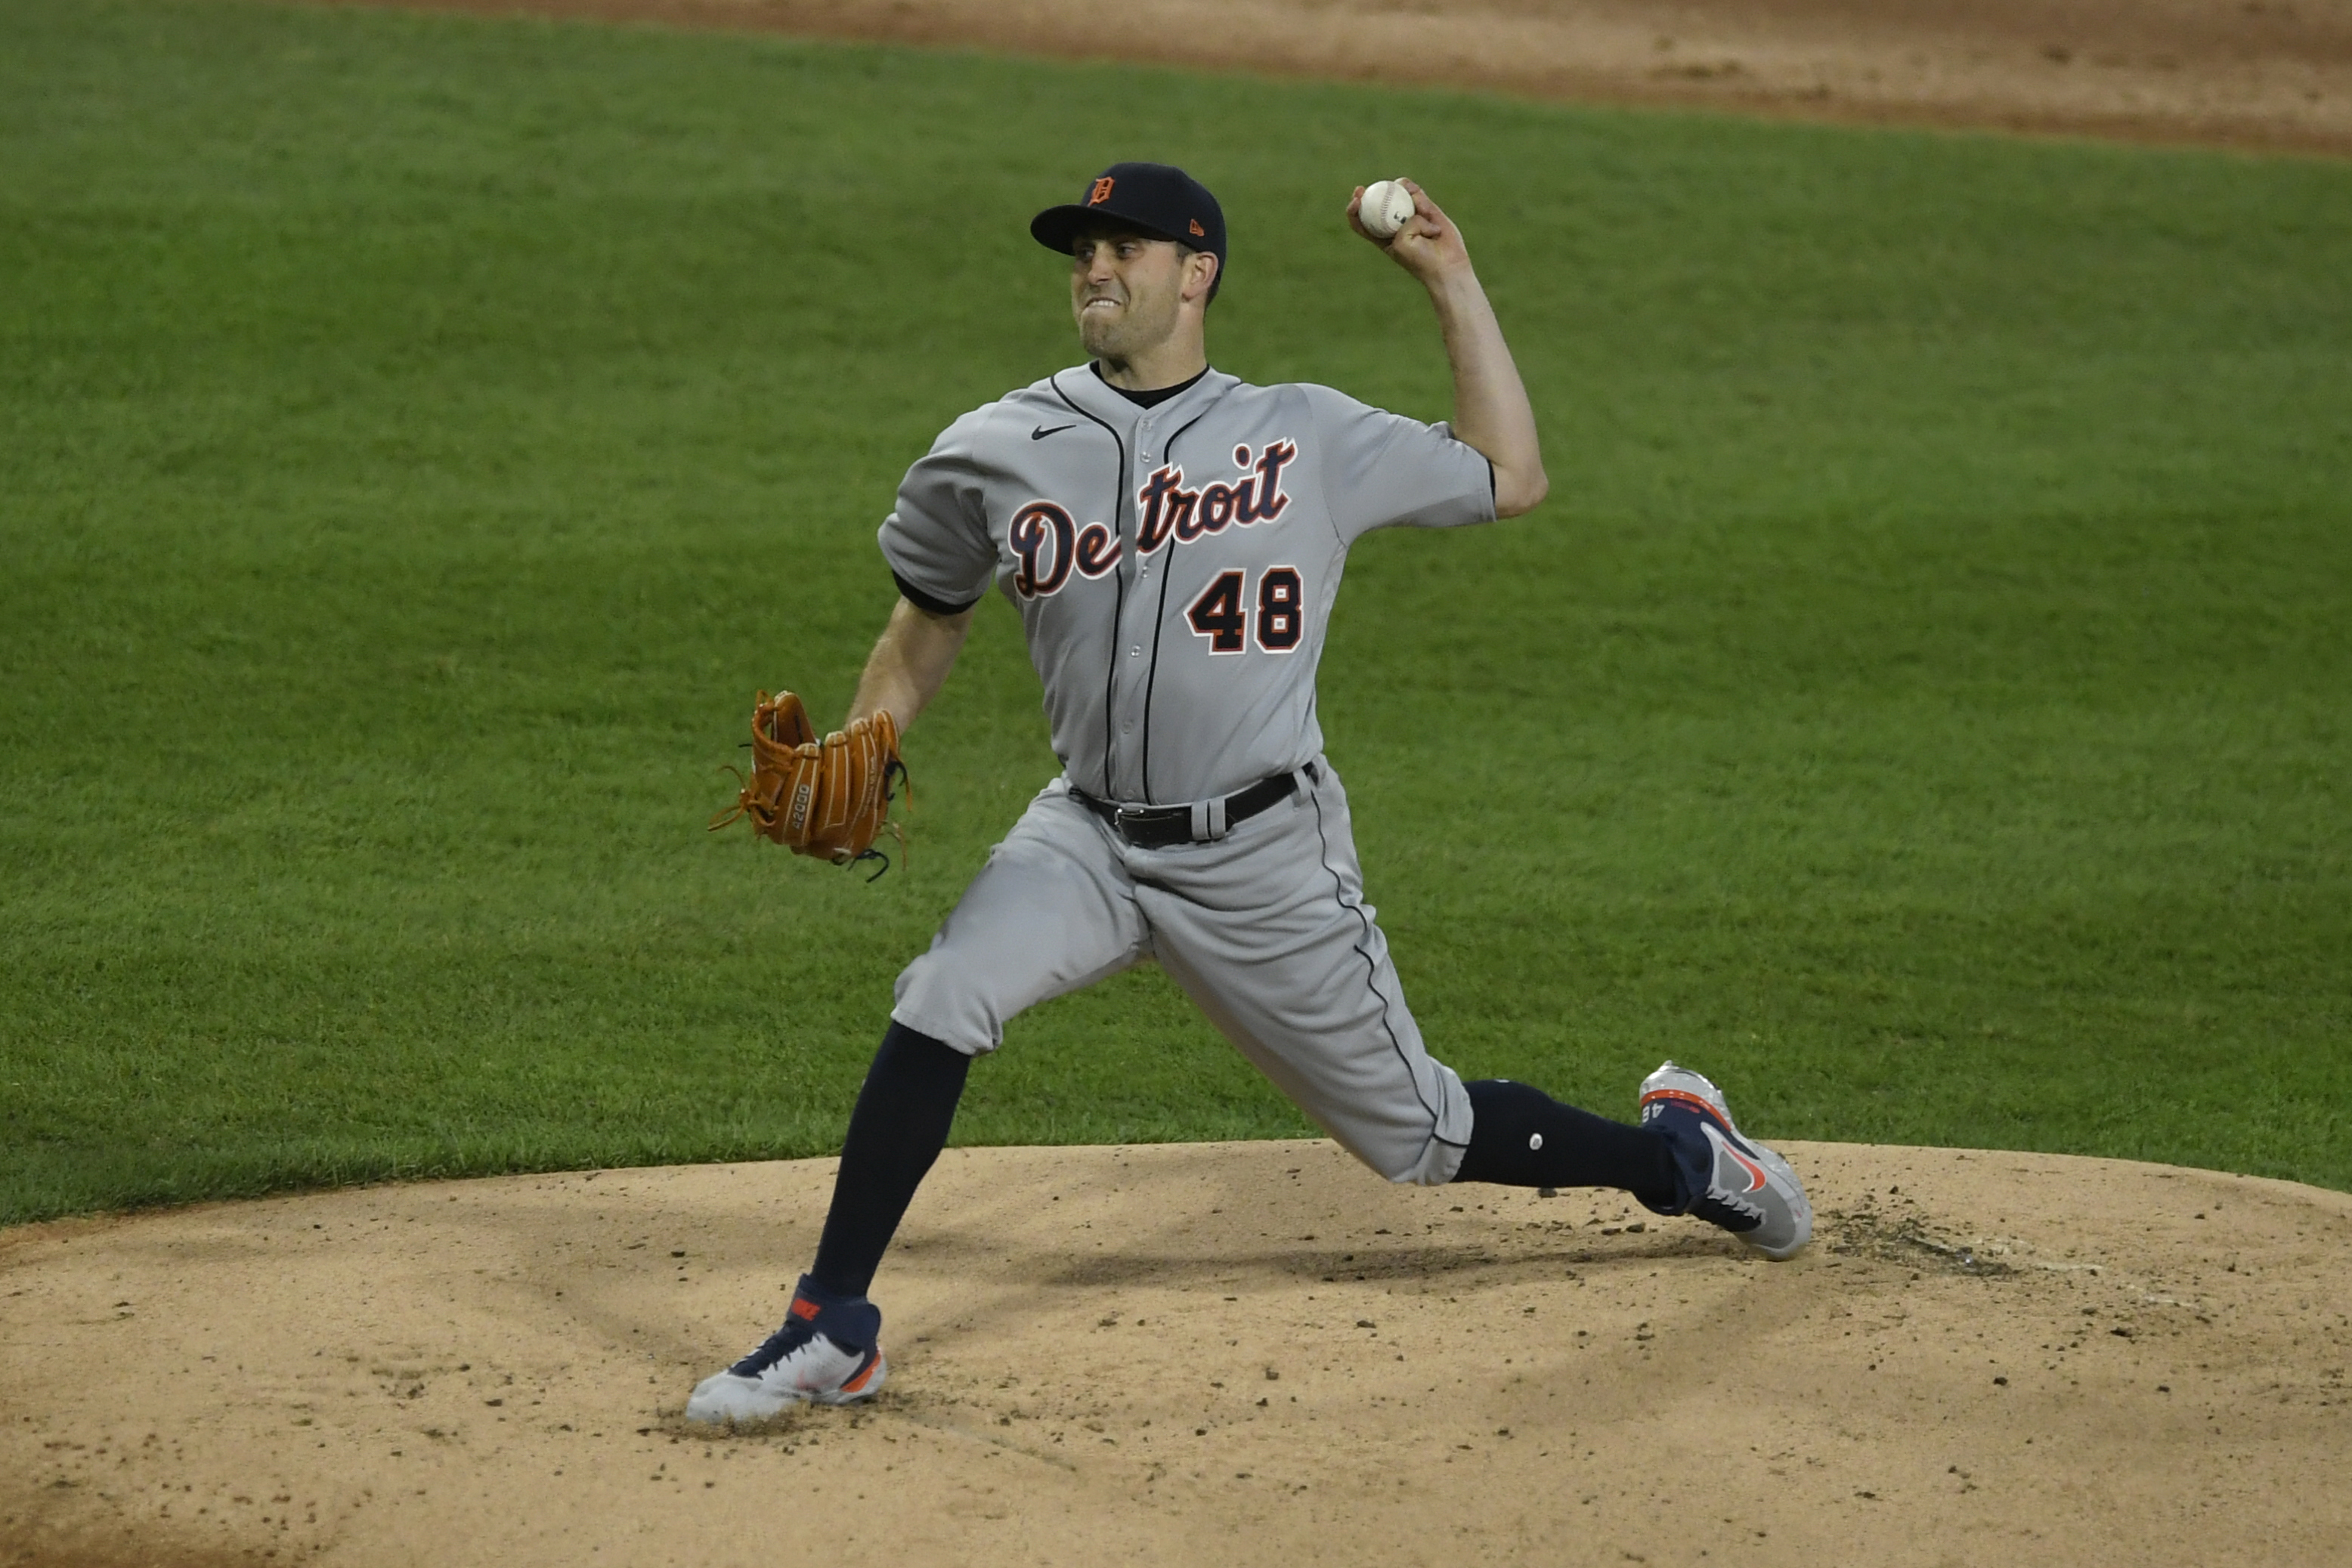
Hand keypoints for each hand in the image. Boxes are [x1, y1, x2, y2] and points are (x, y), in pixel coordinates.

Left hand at [1347, 178, 1470, 286]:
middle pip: (1377, 203)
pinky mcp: (1426, 208)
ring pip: (1398, 194)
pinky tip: (1427, 210)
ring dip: (1400, 192)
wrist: (1447, 265)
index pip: (1362, 222)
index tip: (1355, 201)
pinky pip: (1417, 194)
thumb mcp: (1402, 244)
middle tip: (1363, 189)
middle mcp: (1393, 224)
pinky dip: (1418, 196)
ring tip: (1416, 211)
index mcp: (1381, 237)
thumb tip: (1413, 202)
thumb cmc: (1421, 260)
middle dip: (1368, 192)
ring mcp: (1409, 214)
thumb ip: (1403, 223)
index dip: (1354, 210)